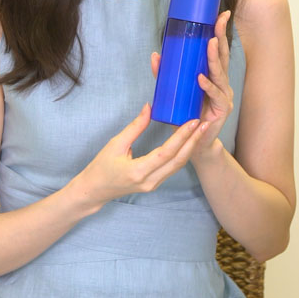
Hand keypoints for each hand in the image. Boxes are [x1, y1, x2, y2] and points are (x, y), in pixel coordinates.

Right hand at [68, 103, 201, 208]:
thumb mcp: (115, 144)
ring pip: (177, 166)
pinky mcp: (154, 184)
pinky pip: (172, 168)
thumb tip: (149, 107)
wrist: (94, 190)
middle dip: (193, 141)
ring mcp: (153, 185)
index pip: (166, 152)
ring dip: (190, 148)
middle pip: (178, 161)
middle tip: (204, 124)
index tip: (193, 121)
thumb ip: (135, 127)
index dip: (181, 136)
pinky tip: (187, 142)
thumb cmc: (101, 166)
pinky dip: (181, 154)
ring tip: (199, 131)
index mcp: (138, 171)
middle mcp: (149, 181)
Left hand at [151, 10, 233, 163]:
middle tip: (219, 20)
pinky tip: (200, 78)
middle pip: (222, 57)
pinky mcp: (221, 110)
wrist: (194, 144)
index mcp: (213, 76)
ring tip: (209, 43)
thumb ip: (166, 74)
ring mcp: (223, 96)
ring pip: (220, 73)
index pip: (217, 50)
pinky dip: (207, 86)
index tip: (220, 14)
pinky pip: (215, 95)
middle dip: (221, 37)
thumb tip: (155, 55)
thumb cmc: (186, 116)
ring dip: (213, 58)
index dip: (219, 32)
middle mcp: (221, 83)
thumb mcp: (174, 91)